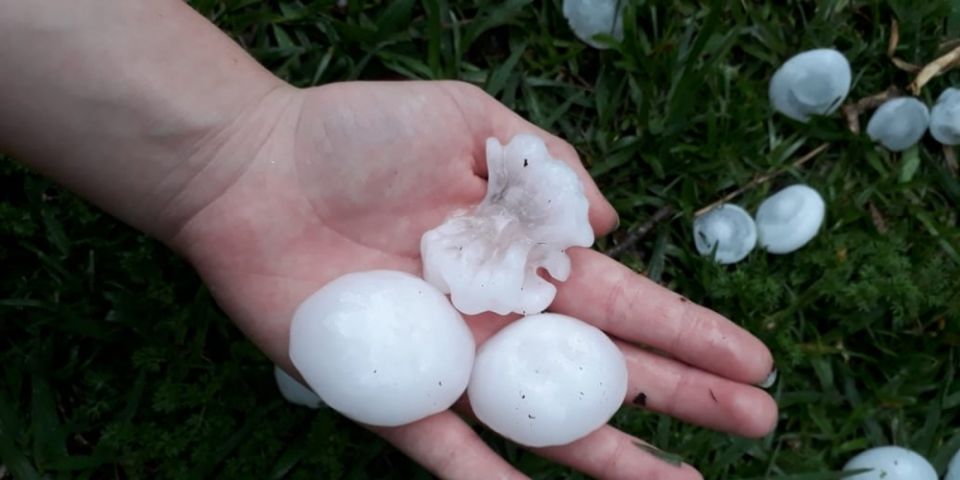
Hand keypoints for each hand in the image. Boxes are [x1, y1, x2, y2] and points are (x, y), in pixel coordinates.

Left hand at [171, 80, 777, 479]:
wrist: (250, 168)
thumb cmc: (355, 135)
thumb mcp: (469, 120)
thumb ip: (544, 166)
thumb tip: (612, 224)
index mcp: (523, 254)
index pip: (628, 302)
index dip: (692, 333)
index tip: (756, 363)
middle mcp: (500, 314)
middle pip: (607, 369)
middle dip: (684, 397)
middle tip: (758, 428)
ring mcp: (450, 359)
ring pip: (544, 425)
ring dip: (613, 459)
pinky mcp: (390, 391)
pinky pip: (447, 451)